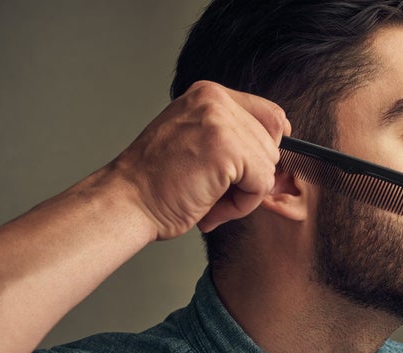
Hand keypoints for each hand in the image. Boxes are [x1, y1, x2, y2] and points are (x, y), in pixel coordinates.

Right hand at [113, 80, 291, 238]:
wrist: (127, 202)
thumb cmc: (155, 184)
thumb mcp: (196, 144)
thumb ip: (232, 141)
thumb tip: (274, 161)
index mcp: (207, 96)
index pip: (269, 114)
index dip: (268, 147)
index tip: (255, 170)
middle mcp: (214, 101)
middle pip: (273, 140)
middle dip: (252, 175)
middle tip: (218, 193)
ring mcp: (220, 122)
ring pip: (268, 164)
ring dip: (246, 192)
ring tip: (210, 200)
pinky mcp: (226, 148)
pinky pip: (261, 182)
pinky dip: (242, 204)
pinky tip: (211, 206)